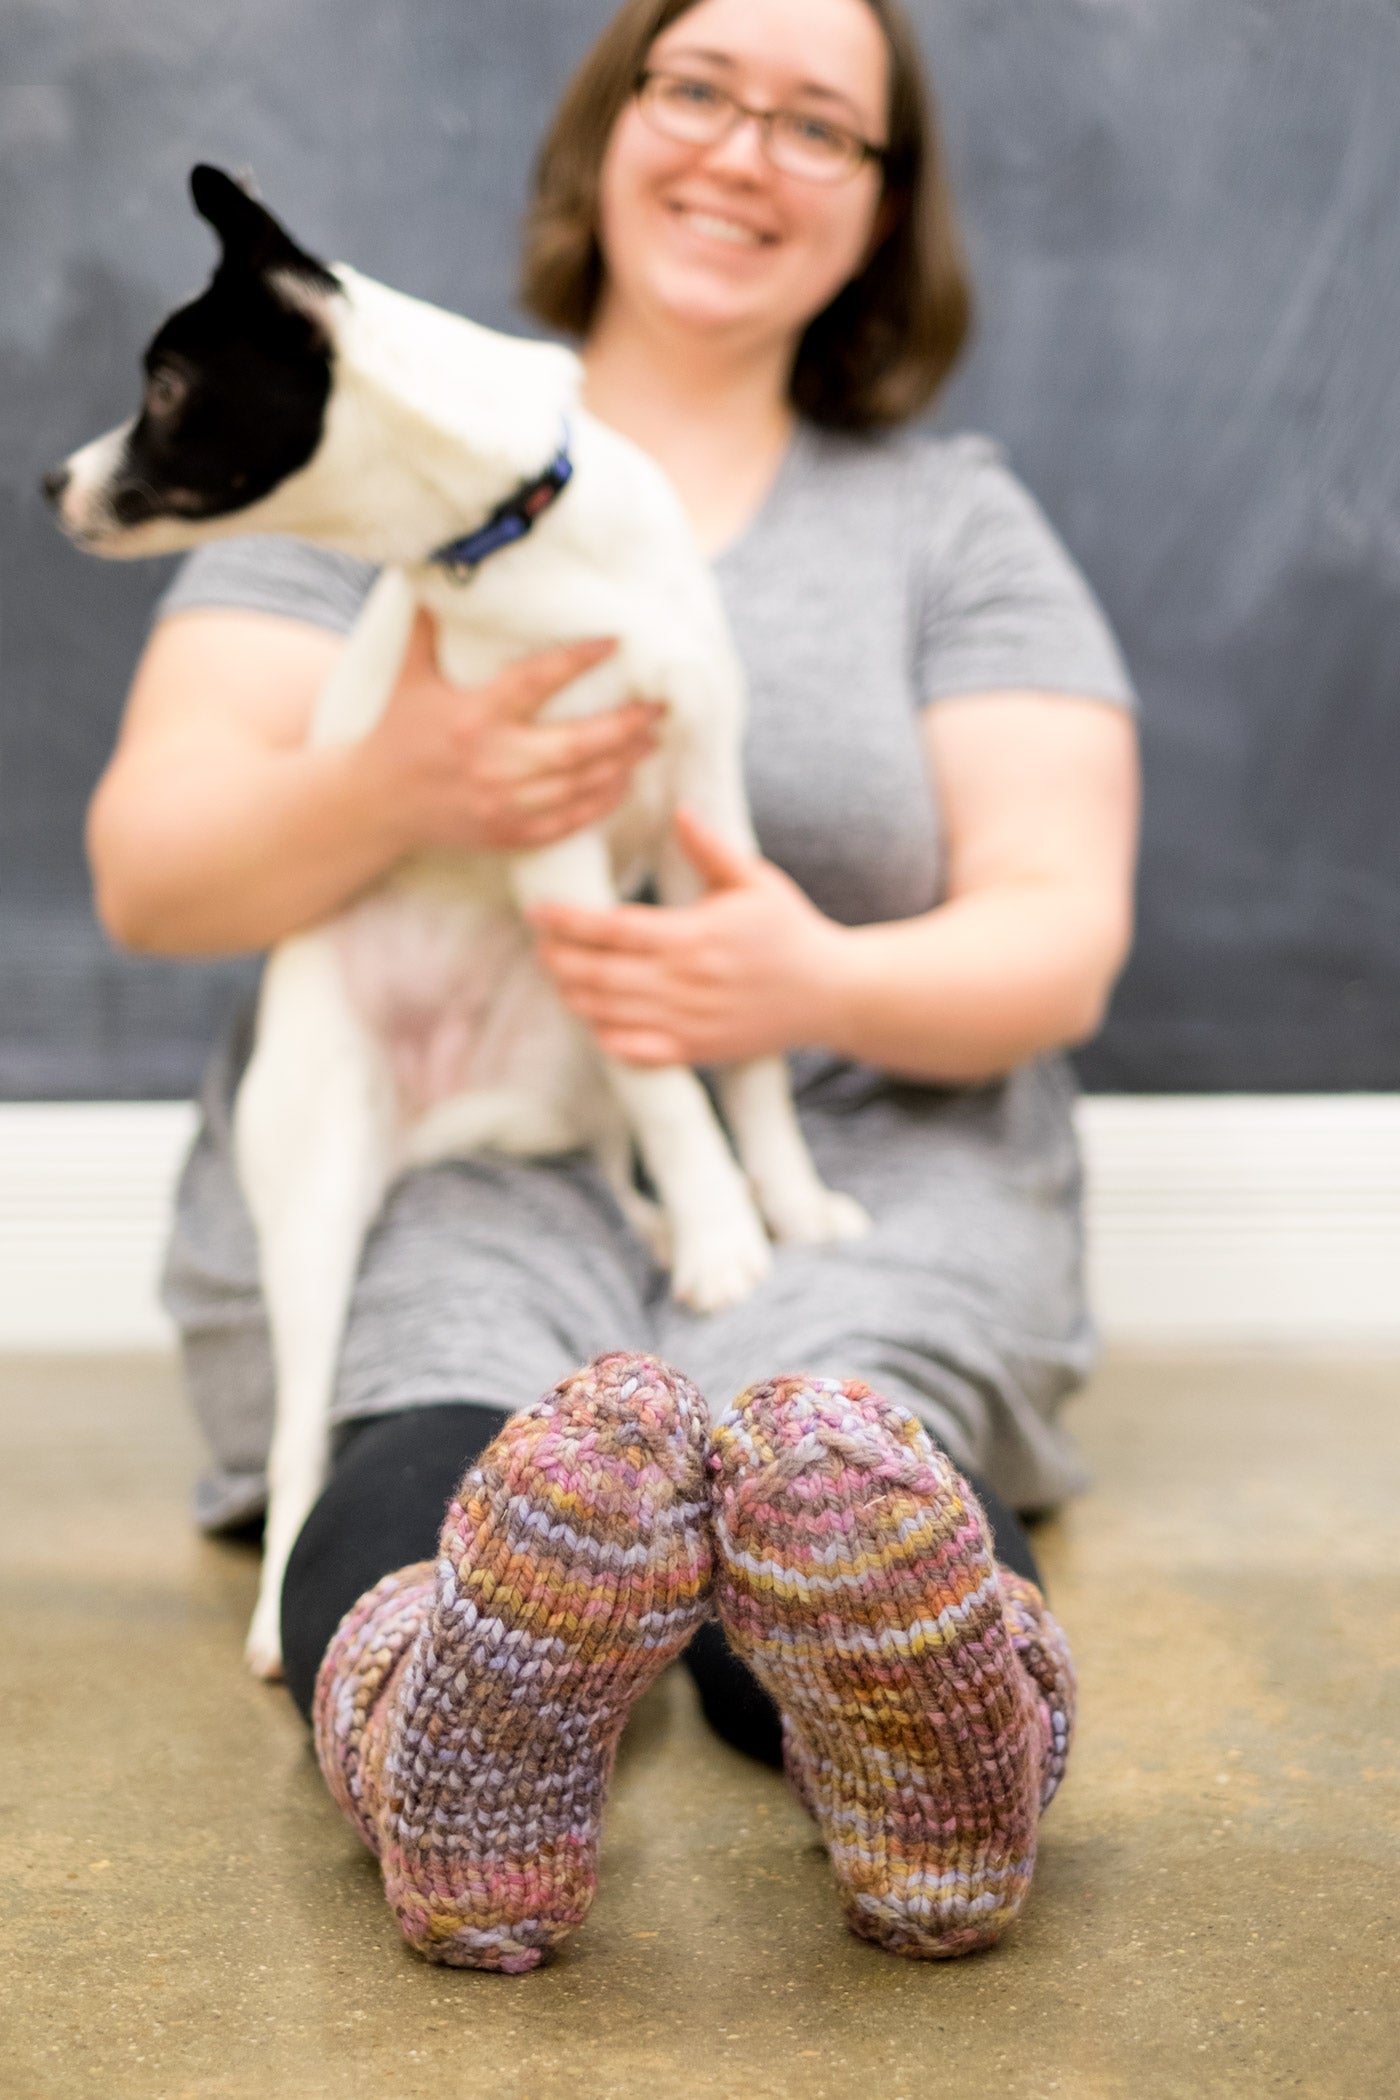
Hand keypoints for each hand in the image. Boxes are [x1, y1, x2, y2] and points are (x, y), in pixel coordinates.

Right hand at [360, 608, 664, 854]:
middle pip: (576, 745)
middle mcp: (494, 762)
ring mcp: (504, 803)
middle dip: (625, 726)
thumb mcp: (409, 676)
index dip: (578, 659)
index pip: (536, 681)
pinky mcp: (509, 834)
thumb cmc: (396, 732)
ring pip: (580, 785)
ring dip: (622, 764)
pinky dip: (600, 804)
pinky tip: (624, 783)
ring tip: (652, 740)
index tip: (616, 640)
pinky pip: (568, 822)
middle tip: (659, 707)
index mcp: (473, 717)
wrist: (374, 805)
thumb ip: (428, 627)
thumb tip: (434, 566)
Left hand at [530, 807, 848, 1065]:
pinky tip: (593, 1019)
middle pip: (601, 975)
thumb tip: (679, 811)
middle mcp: (686, 982)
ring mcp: (689, 1022)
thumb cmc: (790, 930)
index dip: (569, 921)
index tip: (539, 912)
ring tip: (557, 977)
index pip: (614, 929)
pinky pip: (635, 1051)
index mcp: (695, 936)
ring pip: (610, 1013)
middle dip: (560, 960)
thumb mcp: (756, 881)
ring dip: (575, 996)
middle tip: (540, 945)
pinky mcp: (695, 1051)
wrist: (832, 993)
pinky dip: (606, 1037)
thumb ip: (710, 849)